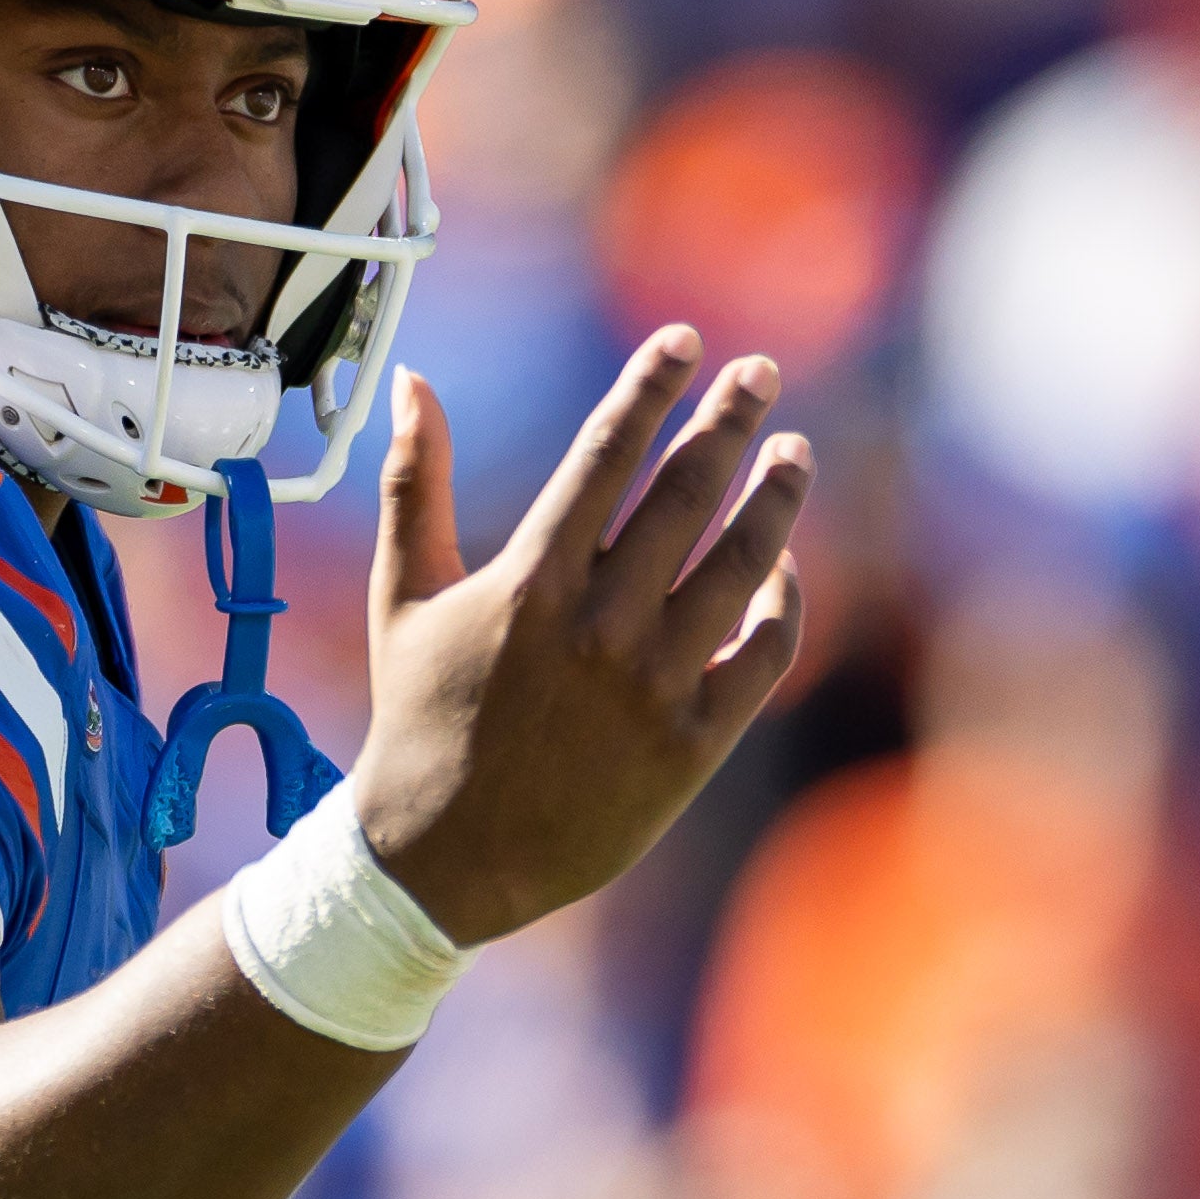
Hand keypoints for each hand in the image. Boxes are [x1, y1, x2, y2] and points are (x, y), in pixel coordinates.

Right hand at [341, 333, 811, 946]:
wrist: (442, 859)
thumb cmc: (418, 718)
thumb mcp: (403, 598)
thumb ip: (413, 485)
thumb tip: (412, 383)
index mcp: (530, 581)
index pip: (608, 453)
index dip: (652, 386)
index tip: (685, 340)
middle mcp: (598, 627)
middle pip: (687, 494)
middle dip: (730, 420)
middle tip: (760, 373)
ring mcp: (651, 688)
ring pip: (740, 567)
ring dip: (776, 498)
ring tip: (795, 452)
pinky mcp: (690, 747)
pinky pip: (761, 655)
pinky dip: (782, 603)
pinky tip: (782, 566)